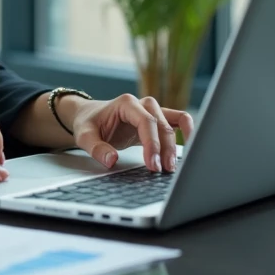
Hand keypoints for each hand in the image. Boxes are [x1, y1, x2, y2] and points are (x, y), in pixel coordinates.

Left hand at [68, 94, 193, 172]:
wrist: (89, 115)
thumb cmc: (88, 123)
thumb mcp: (84, 135)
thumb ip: (96, 147)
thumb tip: (111, 160)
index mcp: (126, 103)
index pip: (146, 122)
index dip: (152, 144)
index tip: (152, 165)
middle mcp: (142, 104)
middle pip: (162, 124)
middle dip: (164, 149)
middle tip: (162, 171)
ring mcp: (152, 110)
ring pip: (173, 123)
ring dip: (176, 144)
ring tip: (172, 166)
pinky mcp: (158, 119)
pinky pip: (179, 120)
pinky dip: (188, 131)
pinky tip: (190, 147)